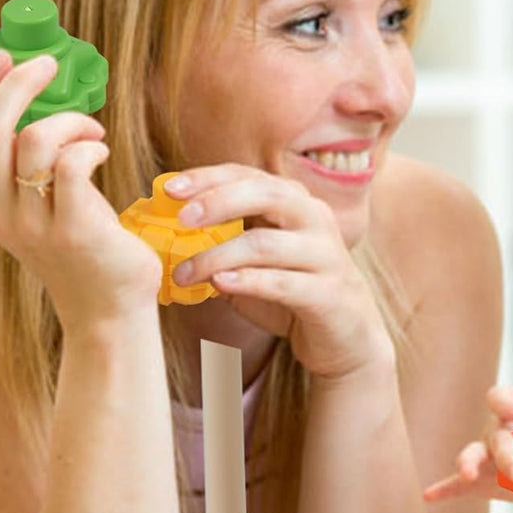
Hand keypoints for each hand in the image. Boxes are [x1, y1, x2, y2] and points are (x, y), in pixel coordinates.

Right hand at [0, 48, 161, 327]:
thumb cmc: (84, 249)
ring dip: (69, 120)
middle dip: (19, 84)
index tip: (5, 57)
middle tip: (48, 65)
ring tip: (92, 131)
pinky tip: (102, 150)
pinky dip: (89, 144)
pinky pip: (73, 165)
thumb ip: (28, 165)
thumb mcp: (40, 206)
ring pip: (33, 141)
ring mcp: (33, 225)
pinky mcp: (73, 231)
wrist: (107, 311)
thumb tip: (36, 101)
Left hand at [161, 164, 392, 380]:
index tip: (168, 190)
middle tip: (180, 220)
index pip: (249, 176)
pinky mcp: (330, 293)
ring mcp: (327, 256)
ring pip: (266, 243)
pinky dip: (248, 281)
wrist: (346, 336)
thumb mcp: (256, 261)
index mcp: (295, 203)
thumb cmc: (292, 292)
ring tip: (184, 273)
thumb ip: (223, 242)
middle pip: (266, 194)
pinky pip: (284, 282)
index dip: (208, 178)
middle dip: (218, 202)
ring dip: (217, 256)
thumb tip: (165, 235)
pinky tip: (219, 285)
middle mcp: (316, 220)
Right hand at [423, 385, 512, 502]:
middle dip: (504, 454)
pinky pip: (457, 484)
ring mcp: (485, 454)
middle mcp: (496, 431)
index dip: (508, 403)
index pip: (501, 398)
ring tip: (466, 475)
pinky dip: (443, 490)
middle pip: (494, 437)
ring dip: (467, 465)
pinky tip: (429, 496)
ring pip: (472, 455)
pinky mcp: (480, 478)